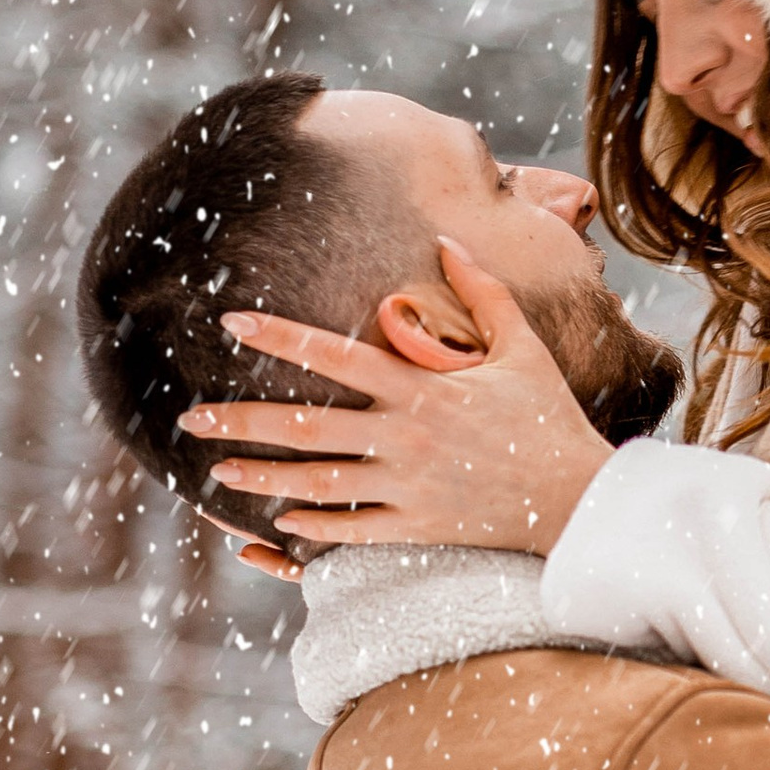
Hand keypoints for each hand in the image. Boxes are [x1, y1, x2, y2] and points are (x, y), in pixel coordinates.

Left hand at [180, 244, 616, 555]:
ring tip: (215, 474)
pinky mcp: (416, 527)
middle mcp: (404, 436)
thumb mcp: (523, 347)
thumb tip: (448, 239)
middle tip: (189, 420)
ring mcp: (406, 486)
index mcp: (423, 387)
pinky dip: (310, 526)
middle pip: (305, 425)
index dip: (279, 335)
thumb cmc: (551, 418)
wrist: (579, 498)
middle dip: (241, 421)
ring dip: (259, 477)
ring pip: (315, 481)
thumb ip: (483, 292)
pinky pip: (350, 530)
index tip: (231, 322)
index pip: (334, 355)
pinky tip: (275, 522)